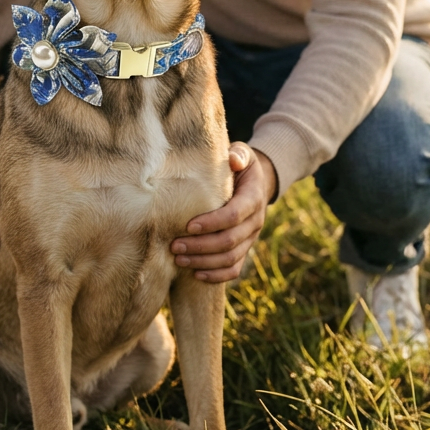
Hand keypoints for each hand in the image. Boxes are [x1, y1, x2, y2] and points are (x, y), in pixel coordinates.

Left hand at [170, 143, 276, 281]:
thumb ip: (238, 155)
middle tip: (174, 246)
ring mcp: (250, 238)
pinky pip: (234, 269)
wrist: (255, 182)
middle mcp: (255, 221)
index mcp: (253, 198)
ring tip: (178, 260)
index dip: (212, 222)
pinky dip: (216, 275)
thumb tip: (232, 159)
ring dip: (204, 262)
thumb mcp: (242, 153)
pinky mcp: (244, 248)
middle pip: (230, 241)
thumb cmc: (239, 165)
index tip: (188, 225)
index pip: (234, 215)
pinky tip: (196, 275)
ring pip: (231, 258)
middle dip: (201, 246)